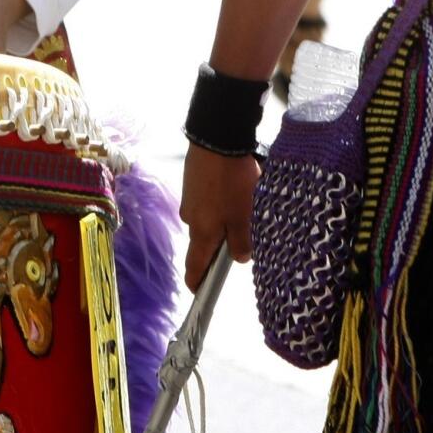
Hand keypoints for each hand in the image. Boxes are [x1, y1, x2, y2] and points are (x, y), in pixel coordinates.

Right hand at [180, 143, 260, 290]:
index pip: (194, 265)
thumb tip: (240, 257)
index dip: (196, 281)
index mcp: (202, 232)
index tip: (198, 291)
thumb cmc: (231, 184)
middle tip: (240, 239)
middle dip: (219, 244)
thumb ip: (242, 240)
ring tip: (241, 208)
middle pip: (203, 241)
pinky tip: (230, 192)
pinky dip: (217, 203)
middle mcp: (190, 218)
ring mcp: (188, 199)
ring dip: (220, 220)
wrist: (215, 141)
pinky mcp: (191, 182)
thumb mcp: (244, 216)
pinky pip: (205, 202)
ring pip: (206, 219)